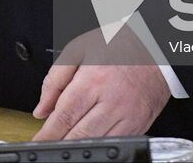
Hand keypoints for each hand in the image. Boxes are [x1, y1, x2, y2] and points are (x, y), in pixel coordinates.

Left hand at [32, 25, 170, 139]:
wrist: (154, 46)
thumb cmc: (117, 44)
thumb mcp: (79, 49)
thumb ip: (55, 79)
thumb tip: (42, 109)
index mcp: (92, 81)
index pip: (63, 116)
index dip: (47, 134)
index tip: (38, 140)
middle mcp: (110, 101)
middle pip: (78, 135)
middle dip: (60, 143)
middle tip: (48, 145)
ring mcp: (126, 116)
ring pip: (96, 143)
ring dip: (78, 147)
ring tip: (65, 143)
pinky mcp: (138, 125)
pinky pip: (115, 144)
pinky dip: (99, 146)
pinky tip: (89, 141)